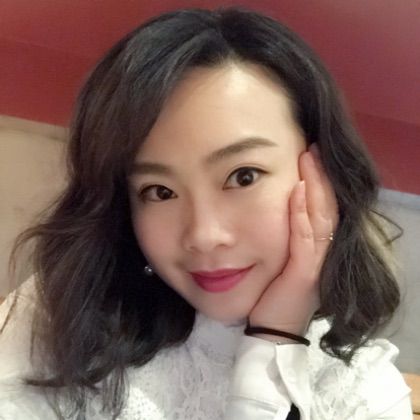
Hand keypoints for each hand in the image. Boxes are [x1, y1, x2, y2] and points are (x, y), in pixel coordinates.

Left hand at [248, 143, 338, 337]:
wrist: (271, 331)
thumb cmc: (271, 295)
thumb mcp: (277, 259)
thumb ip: (281, 236)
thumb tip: (275, 208)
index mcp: (314, 248)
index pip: (321, 208)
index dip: (319, 182)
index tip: (308, 155)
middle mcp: (321, 252)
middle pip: (326, 207)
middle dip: (320, 176)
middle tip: (312, 147)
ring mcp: (316, 263)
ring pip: (322, 217)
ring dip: (316, 186)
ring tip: (309, 158)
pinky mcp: (305, 274)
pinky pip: (306, 239)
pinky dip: (303, 214)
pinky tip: (298, 191)